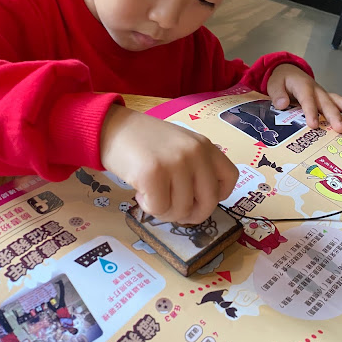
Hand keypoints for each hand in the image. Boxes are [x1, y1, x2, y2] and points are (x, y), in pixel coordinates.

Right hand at [100, 104, 238, 223]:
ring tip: (151, 195)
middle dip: (188, 214)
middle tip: (170, 208)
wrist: (111, 127)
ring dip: (164, 211)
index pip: (229, 179)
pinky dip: (148, 208)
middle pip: (207, 203)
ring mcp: (175, 163)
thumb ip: (196, 167)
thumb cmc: (144, 141)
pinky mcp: (152, 174)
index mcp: (205, 146)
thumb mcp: (179, 146)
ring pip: (181, 210)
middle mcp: (195, 153)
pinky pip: (159, 209)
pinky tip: (140, 192)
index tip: (196, 198)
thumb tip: (201, 205)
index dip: (216, 197)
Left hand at [267, 63, 341, 132]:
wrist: (288, 72)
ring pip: (337, 101)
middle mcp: (316, 90)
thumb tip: (282, 104)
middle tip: (340, 128)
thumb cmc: (282, 80)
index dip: (311, 112)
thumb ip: (277, 94)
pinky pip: (339, 103)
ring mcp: (323, 94)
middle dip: (334, 116)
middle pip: (326, 102)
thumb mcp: (274, 84)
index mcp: (302, 86)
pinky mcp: (326, 99)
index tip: (314, 125)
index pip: (307, 99)